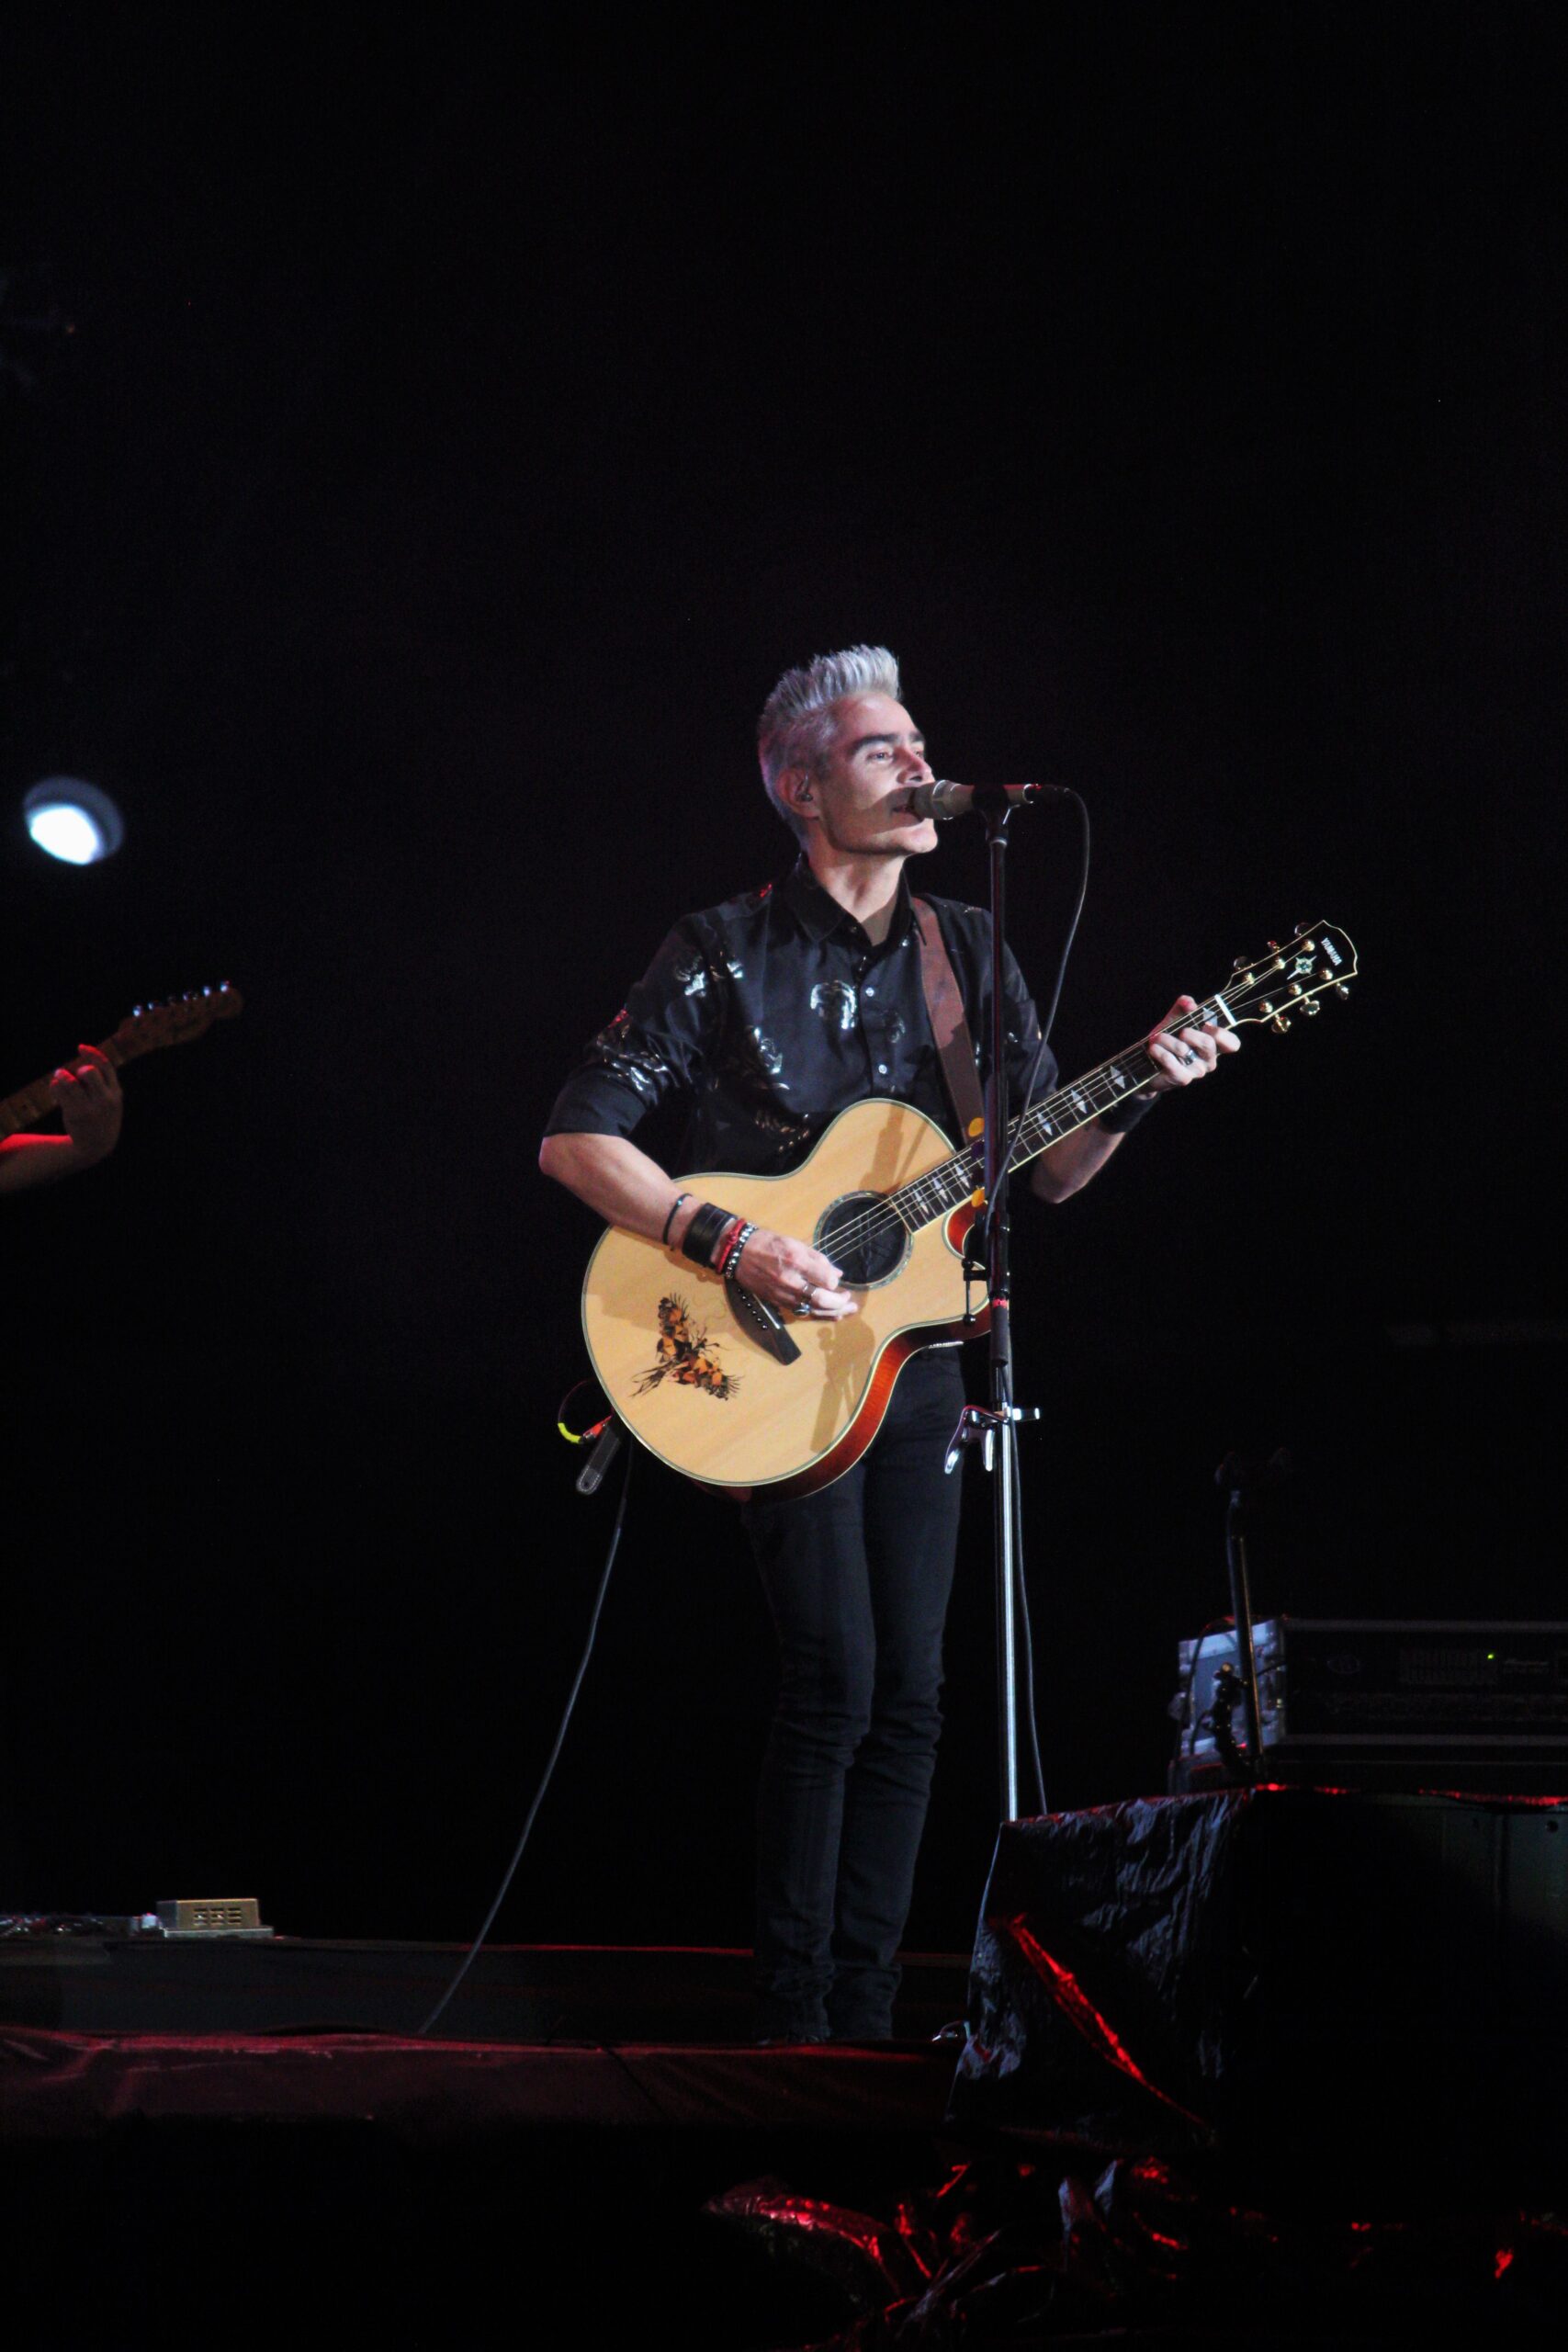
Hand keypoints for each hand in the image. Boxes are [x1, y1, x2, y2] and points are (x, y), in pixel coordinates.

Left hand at [50, 1045, 123, 1163]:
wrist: (97, 1146)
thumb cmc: (102, 1117)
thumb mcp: (111, 1102)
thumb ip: (104, 1084)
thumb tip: (85, 1061)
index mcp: (116, 1093)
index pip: (106, 1067)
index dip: (92, 1053)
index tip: (80, 1047)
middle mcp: (105, 1100)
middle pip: (89, 1072)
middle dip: (79, 1069)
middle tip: (75, 1074)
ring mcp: (89, 1108)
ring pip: (70, 1081)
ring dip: (61, 1074)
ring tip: (59, 1075)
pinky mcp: (75, 1114)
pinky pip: (60, 1092)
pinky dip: (55, 1086)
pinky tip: (55, 1087)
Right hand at [732, 1225, 858, 1319]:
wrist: (740, 1254)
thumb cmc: (768, 1243)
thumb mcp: (795, 1243)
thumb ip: (817, 1259)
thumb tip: (837, 1273)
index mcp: (796, 1261)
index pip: (826, 1279)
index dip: (834, 1282)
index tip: (835, 1279)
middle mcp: (791, 1281)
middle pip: (822, 1299)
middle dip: (840, 1302)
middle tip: (849, 1299)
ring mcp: (784, 1294)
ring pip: (813, 1310)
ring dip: (833, 1312)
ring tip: (847, 1311)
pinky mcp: (779, 1302)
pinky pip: (802, 1312)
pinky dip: (818, 1315)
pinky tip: (831, 1315)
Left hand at [1143, 996, 1240, 1093]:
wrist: (1148, 1063)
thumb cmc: (1167, 1039)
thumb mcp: (1176, 1019)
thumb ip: (1184, 1006)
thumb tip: (1190, 1004)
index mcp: (1213, 1045)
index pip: (1232, 1044)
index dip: (1222, 1033)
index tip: (1206, 1025)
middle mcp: (1209, 1060)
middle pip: (1208, 1043)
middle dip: (1189, 1033)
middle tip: (1178, 1032)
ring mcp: (1197, 1071)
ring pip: (1184, 1050)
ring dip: (1166, 1040)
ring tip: (1157, 1039)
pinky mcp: (1182, 1079)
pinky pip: (1170, 1060)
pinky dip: (1159, 1051)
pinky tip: (1154, 1050)